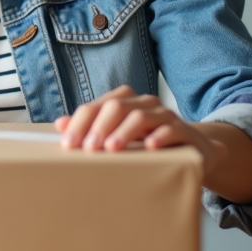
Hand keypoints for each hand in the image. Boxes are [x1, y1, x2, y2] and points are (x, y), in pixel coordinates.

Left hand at [54, 85, 225, 176]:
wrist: (191, 148)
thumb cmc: (147, 143)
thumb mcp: (118, 136)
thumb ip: (90, 129)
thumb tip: (59, 124)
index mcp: (125, 101)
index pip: (97, 106)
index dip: (80, 123)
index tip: (68, 143)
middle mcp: (144, 104)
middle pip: (117, 107)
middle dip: (99, 127)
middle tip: (88, 148)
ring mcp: (164, 115)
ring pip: (141, 116)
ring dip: (124, 132)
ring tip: (111, 149)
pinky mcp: (183, 131)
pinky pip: (170, 129)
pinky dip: (158, 137)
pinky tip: (149, 147)